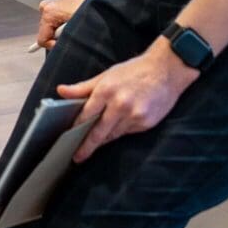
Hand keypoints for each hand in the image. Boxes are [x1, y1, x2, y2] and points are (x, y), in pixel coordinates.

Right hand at [37, 0, 94, 48]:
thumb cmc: (88, 4)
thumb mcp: (75, 26)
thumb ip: (64, 38)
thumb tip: (58, 47)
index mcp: (48, 13)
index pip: (42, 40)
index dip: (53, 46)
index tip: (64, 43)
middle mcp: (45, 8)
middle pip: (45, 33)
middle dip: (58, 36)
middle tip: (72, 31)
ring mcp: (48, 5)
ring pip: (50, 27)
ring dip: (60, 29)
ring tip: (73, 22)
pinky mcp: (53, 4)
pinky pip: (54, 20)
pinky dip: (62, 23)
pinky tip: (71, 19)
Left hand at [58, 39, 198, 162]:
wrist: (166, 70)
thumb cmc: (134, 71)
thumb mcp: (106, 75)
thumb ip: (83, 87)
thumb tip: (60, 91)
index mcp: (107, 90)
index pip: (86, 114)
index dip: (76, 127)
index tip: (68, 137)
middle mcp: (120, 104)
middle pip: (99, 132)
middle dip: (87, 146)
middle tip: (77, 157)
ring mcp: (134, 116)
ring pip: (113, 134)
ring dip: (104, 138)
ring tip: (94, 143)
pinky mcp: (146, 123)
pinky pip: (128, 132)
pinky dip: (121, 131)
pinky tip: (118, 127)